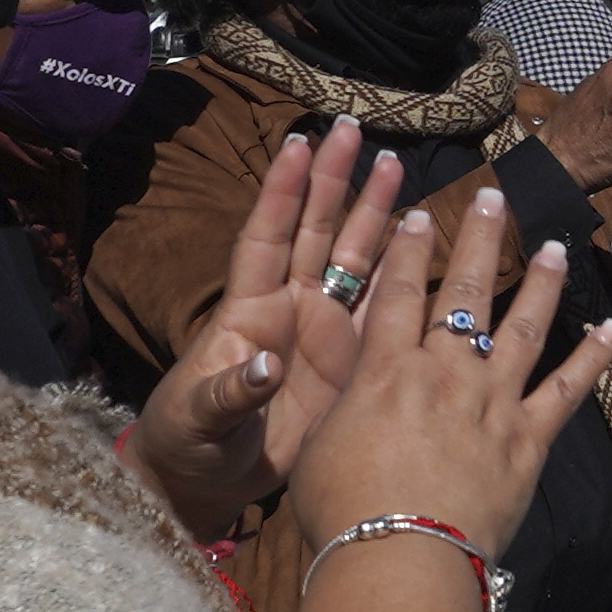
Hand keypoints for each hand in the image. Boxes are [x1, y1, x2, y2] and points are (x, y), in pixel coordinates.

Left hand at [126, 126, 408, 539]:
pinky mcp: (349, 361)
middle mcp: (288, 308)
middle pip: (314, 231)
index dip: (282, 192)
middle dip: (333, 179)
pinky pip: (381, 307)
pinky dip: (403, 272)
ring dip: (372, 212)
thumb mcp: (197, 417)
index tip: (299, 142)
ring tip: (394, 164)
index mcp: (247, 310)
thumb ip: (231, 392)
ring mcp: (321, 331)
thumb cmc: (188, 442)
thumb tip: (265, 369)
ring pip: (352, 258)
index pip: (266, 237)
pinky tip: (423, 238)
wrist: (207, 482)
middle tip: (353, 128)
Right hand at [287, 181, 611, 562]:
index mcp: (386, 371)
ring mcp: (491, 403)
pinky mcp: (528, 440)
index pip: (398, 295)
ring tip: (554, 247)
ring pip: (522, 327)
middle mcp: (444, 373)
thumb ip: (344, 408)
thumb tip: (350, 395)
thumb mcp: (321, 446)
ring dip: (541, 283)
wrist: (398, 555)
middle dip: (479, 239)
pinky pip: (567, 391)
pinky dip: (592, 358)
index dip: (410, 251)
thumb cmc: (345, 511)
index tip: (422, 215)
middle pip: (464, 293)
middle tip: (494, 198)